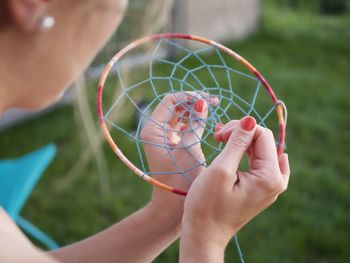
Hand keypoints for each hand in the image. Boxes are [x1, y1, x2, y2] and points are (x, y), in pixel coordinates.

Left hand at [141, 92, 217, 225]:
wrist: (172, 207)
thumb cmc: (180, 180)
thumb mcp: (189, 149)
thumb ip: (195, 124)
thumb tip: (202, 102)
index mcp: (153, 130)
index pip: (170, 101)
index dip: (190, 97)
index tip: (208, 100)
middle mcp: (155, 131)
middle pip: (175, 106)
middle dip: (194, 101)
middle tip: (214, 102)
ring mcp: (163, 138)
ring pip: (179, 115)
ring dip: (195, 110)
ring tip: (213, 108)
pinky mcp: (171, 144)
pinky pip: (182, 126)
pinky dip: (194, 121)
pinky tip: (207, 121)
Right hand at [180, 116, 289, 260]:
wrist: (204, 233)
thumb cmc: (207, 205)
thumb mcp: (221, 170)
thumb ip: (237, 142)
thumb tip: (250, 119)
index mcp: (270, 177)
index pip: (262, 134)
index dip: (239, 128)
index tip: (218, 136)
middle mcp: (277, 181)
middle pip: (263, 140)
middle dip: (240, 134)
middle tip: (217, 138)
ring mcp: (270, 185)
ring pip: (260, 148)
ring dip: (240, 141)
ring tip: (219, 141)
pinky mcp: (261, 187)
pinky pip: (258, 161)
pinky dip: (243, 151)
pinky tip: (229, 149)